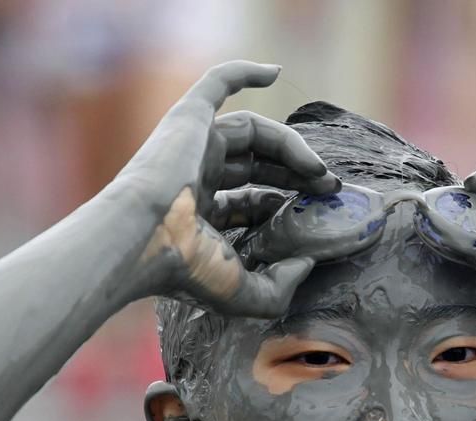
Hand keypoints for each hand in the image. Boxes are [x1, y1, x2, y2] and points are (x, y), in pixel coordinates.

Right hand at [115, 60, 338, 316]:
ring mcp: (190, 145)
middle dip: (296, 174)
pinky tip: (275, 72)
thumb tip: (307, 263)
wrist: (147, 239)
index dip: (285, 202)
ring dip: (291, 145)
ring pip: (251, 132)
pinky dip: (243, 73)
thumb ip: (280, 287)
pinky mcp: (188, 118)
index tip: (317, 209)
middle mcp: (193, 176)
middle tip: (329, 187)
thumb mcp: (245, 293)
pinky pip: (216, 83)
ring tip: (320, 168)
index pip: (250, 201)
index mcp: (199, 215)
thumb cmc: (186, 271)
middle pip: (257, 165)